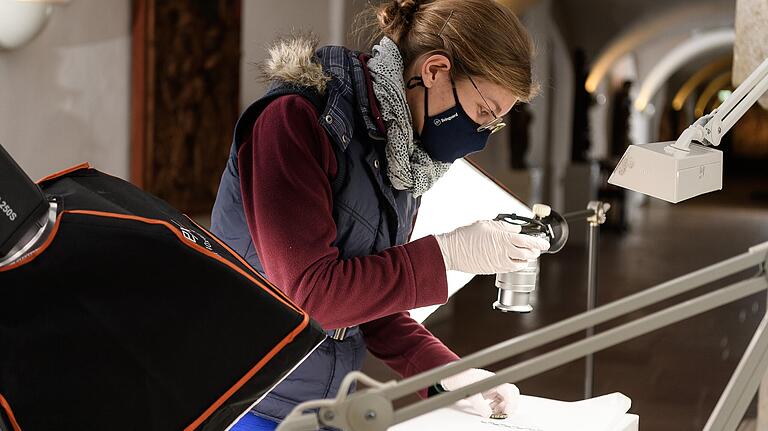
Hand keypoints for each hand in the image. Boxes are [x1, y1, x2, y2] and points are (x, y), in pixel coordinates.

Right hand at [434, 220, 549, 273]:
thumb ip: (503, 226)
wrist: (453, 251)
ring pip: (521, 264)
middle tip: (536, 249)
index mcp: (503, 238)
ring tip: (526, 255)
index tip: (545, 244)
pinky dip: (516, 265)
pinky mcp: (494, 270)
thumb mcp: (485, 224)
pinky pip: (510, 269)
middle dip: (534, 251)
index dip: (539, 243)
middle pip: (528, 254)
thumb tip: (515, 229)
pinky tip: (514, 261)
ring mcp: (499, 263)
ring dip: (526, 259)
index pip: (528, 241)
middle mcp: (504, 252)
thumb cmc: (466, 236)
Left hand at [441, 368, 519, 416]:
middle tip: (503, 414)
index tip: (506, 412)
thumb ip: (479, 405)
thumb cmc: (461, 378)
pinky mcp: (489, 393)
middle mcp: (495, 383)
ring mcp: (493, 388)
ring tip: (495, 412)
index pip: (509, 391)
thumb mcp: (469, 393)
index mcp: (493, 380)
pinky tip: (491, 410)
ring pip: (506, 399)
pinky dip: (498, 407)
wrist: (453, 376)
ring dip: (504, 407)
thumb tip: (488, 414)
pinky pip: (499, 401)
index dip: (510, 402)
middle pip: (512, 394)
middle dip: (510, 405)